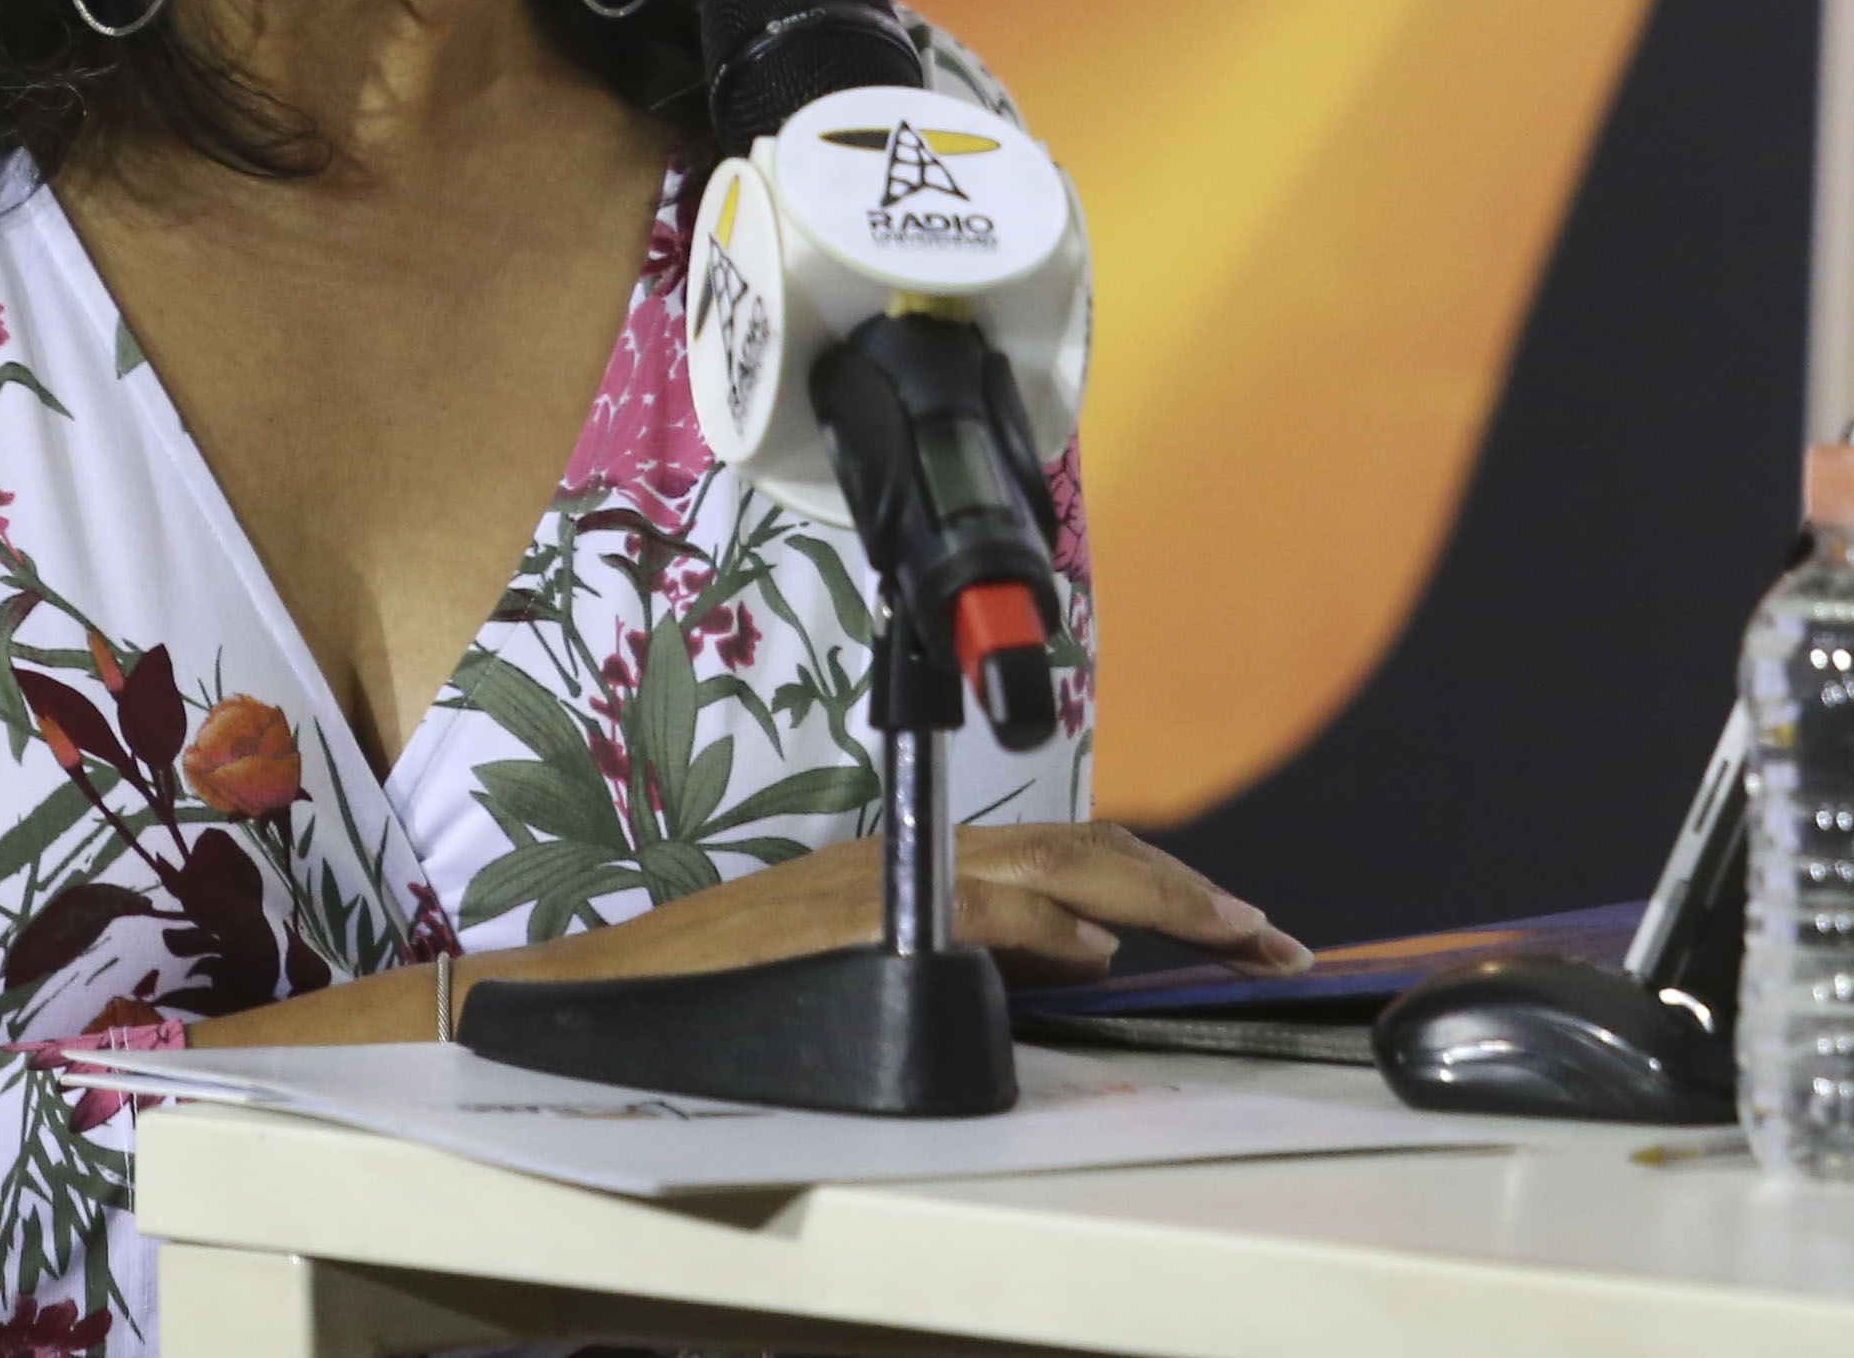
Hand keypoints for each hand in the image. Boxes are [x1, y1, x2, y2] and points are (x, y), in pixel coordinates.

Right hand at [185, 822, 1308, 1045]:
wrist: (583, 1006)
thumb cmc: (713, 996)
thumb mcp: (853, 962)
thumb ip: (958, 956)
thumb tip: (1067, 971)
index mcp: (910, 863)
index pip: (1059, 849)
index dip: (1156, 878)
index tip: (1240, 921)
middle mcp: (900, 857)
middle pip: (1072, 846)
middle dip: (1182, 886)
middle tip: (1269, 934)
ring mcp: (873, 884)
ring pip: (1035, 864)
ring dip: (1140, 896)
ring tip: (1220, 932)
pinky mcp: (841, 920)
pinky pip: (957, 907)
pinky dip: (1036, 923)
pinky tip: (1090, 952)